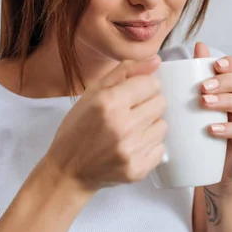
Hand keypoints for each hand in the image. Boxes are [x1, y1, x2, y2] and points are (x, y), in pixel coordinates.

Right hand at [45, 56, 167, 194]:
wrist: (68, 171)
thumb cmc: (78, 128)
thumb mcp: (92, 93)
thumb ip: (125, 72)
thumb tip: (156, 61)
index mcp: (109, 102)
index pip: (152, 84)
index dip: (142, 88)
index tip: (131, 96)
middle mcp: (123, 126)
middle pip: (161, 103)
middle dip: (147, 105)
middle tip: (129, 114)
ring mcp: (131, 150)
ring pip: (163, 125)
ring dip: (149, 126)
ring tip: (129, 131)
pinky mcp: (138, 169)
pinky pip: (161, 148)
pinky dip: (148, 146)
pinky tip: (131, 147)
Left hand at [194, 42, 231, 197]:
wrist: (213, 168)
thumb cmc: (202, 131)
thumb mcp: (196, 103)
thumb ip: (197, 75)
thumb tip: (199, 45)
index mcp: (231, 89)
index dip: (231, 63)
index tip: (215, 64)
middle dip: (225, 80)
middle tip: (203, 87)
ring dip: (225, 100)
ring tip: (204, 103)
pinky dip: (229, 128)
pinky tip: (212, 128)